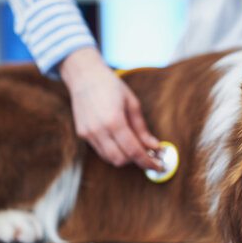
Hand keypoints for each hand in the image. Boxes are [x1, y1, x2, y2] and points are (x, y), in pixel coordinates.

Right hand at [59, 47, 162, 170]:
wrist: (84, 76)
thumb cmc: (111, 86)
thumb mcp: (132, 103)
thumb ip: (142, 128)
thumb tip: (154, 146)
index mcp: (113, 120)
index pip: (133, 150)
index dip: (148, 162)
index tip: (159, 166)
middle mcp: (98, 130)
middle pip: (121, 159)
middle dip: (137, 161)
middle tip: (151, 156)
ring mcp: (88, 133)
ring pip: (110, 158)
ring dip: (125, 158)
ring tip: (138, 149)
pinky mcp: (82, 134)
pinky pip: (101, 151)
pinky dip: (114, 152)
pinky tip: (123, 143)